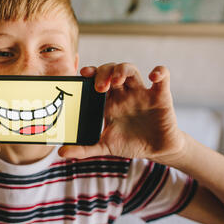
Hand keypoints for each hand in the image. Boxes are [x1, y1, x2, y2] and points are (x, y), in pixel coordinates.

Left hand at [59, 63, 185, 163]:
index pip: (97, 79)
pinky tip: (153, 77)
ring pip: (131, 70)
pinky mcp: (161, 96)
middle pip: (111, 70)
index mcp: (109, 102)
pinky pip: (162, 77)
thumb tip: (61, 153)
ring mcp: (141, 93)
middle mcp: (123, 93)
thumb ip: (84, 149)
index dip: (90, 72)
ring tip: (116, 81)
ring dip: (122, 70)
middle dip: (104, 72)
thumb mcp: (105, 147)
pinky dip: (159, 72)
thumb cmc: (129, 144)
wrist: (155, 151)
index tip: (83, 74)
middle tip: (99, 87)